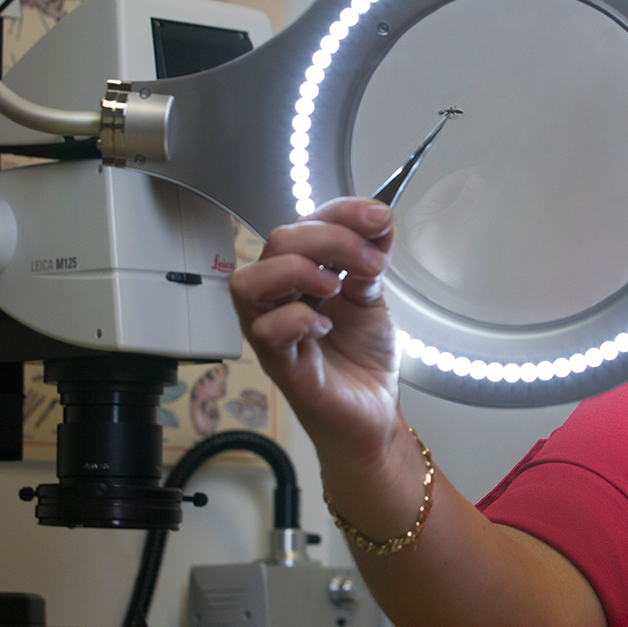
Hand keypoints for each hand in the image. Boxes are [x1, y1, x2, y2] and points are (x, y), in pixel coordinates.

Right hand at [230, 196, 401, 462]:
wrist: (372, 414)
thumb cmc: (361, 360)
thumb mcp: (373, 297)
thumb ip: (371, 259)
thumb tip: (378, 220)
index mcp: (300, 274)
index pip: (304, 223)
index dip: (340, 212)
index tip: (378, 217)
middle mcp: (279, 297)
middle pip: (277, 242)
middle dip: (330, 239)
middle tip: (370, 261)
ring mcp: (272, 330)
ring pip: (249, 282)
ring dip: (299, 272)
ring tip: (337, 287)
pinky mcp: (278, 364)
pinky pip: (265, 331)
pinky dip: (297, 319)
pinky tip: (325, 326)